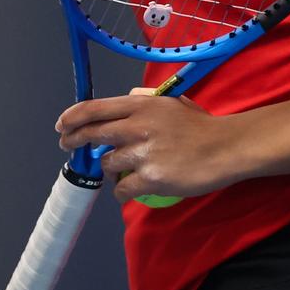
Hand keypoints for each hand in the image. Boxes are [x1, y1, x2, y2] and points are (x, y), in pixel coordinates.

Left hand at [55, 89, 241, 202]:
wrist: (227, 148)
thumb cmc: (200, 126)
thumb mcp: (171, 102)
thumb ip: (145, 100)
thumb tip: (126, 98)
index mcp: (140, 106)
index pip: (94, 109)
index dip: (72, 117)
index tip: (62, 125)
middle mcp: (137, 126)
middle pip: (92, 134)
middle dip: (73, 141)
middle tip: (68, 147)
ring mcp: (143, 154)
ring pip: (107, 164)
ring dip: (109, 169)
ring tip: (121, 170)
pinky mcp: (151, 178)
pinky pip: (122, 189)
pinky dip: (121, 192)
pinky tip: (127, 190)